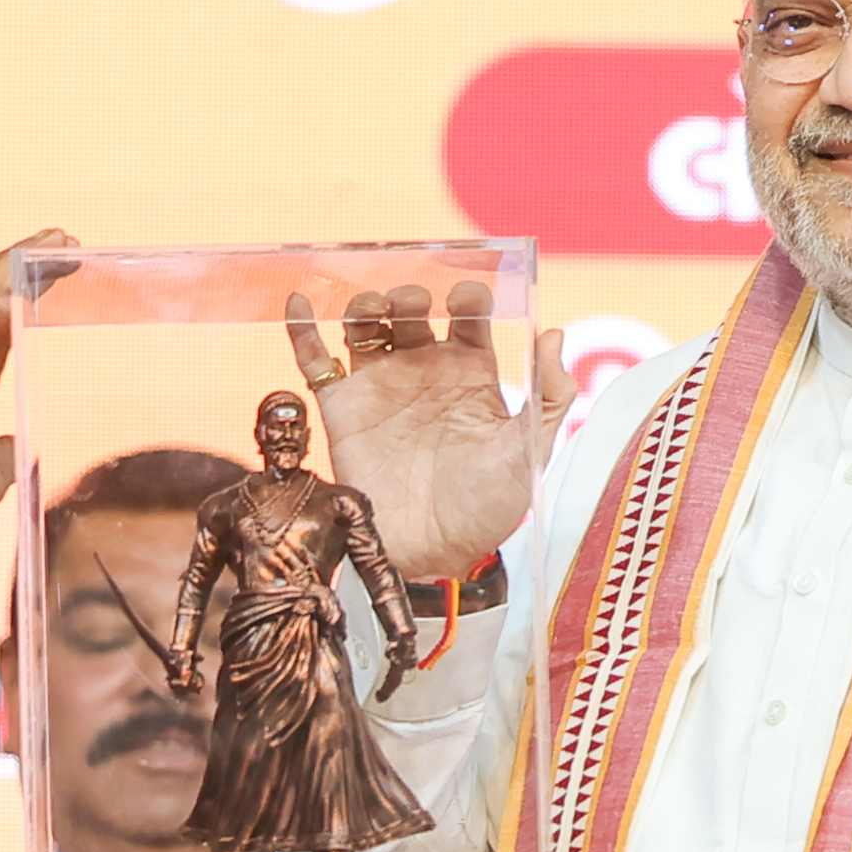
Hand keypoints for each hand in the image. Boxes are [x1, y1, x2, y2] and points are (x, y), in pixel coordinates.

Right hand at [292, 280, 567, 584]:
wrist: (434, 555)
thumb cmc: (489, 508)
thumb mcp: (530, 453)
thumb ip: (549, 397)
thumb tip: (555, 334)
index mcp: (471, 374)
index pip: (469, 318)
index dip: (468, 298)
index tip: (467, 298)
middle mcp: (424, 372)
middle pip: (412, 312)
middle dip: (410, 296)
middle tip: (411, 302)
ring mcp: (381, 387)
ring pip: (365, 326)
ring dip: (364, 305)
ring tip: (370, 308)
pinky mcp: (342, 409)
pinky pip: (316, 360)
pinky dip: (302, 328)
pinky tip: (297, 302)